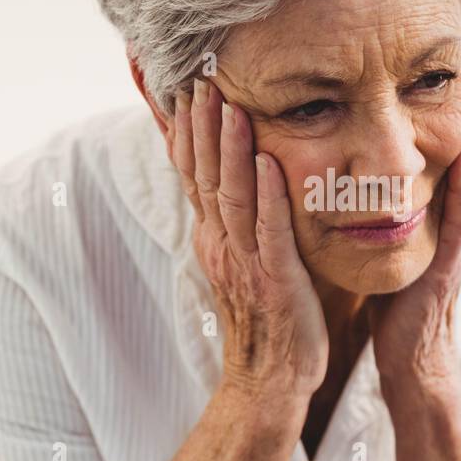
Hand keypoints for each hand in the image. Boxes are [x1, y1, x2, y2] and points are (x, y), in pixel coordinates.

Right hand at [169, 78, 328, 399]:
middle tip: (199, 80)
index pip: (193, 177)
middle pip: (204, 177)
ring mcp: (244, 262)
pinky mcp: (274, 278)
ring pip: (231, 196)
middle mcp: (220, 246)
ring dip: (229, 149)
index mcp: (213, 240)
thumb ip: (236, 225)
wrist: (270, 380)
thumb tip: (230, 188)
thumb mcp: (242, 266)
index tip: (186, 93)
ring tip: (228, 105)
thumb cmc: (266, 324)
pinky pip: (269, 231)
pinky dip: (268, 195)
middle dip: (201, 127)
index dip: (188, 135)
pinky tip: (268, 162)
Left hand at [370, 46, 460, 388]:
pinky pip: (457, 221)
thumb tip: (355, 171)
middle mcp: (451, 216)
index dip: (452, 105)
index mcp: (434, 207)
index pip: (448, 145)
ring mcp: (455, 238)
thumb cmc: (391, 297)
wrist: (404, 352)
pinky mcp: (445, 264)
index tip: (454, 57)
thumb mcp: (385, 240)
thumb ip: (380, 206)